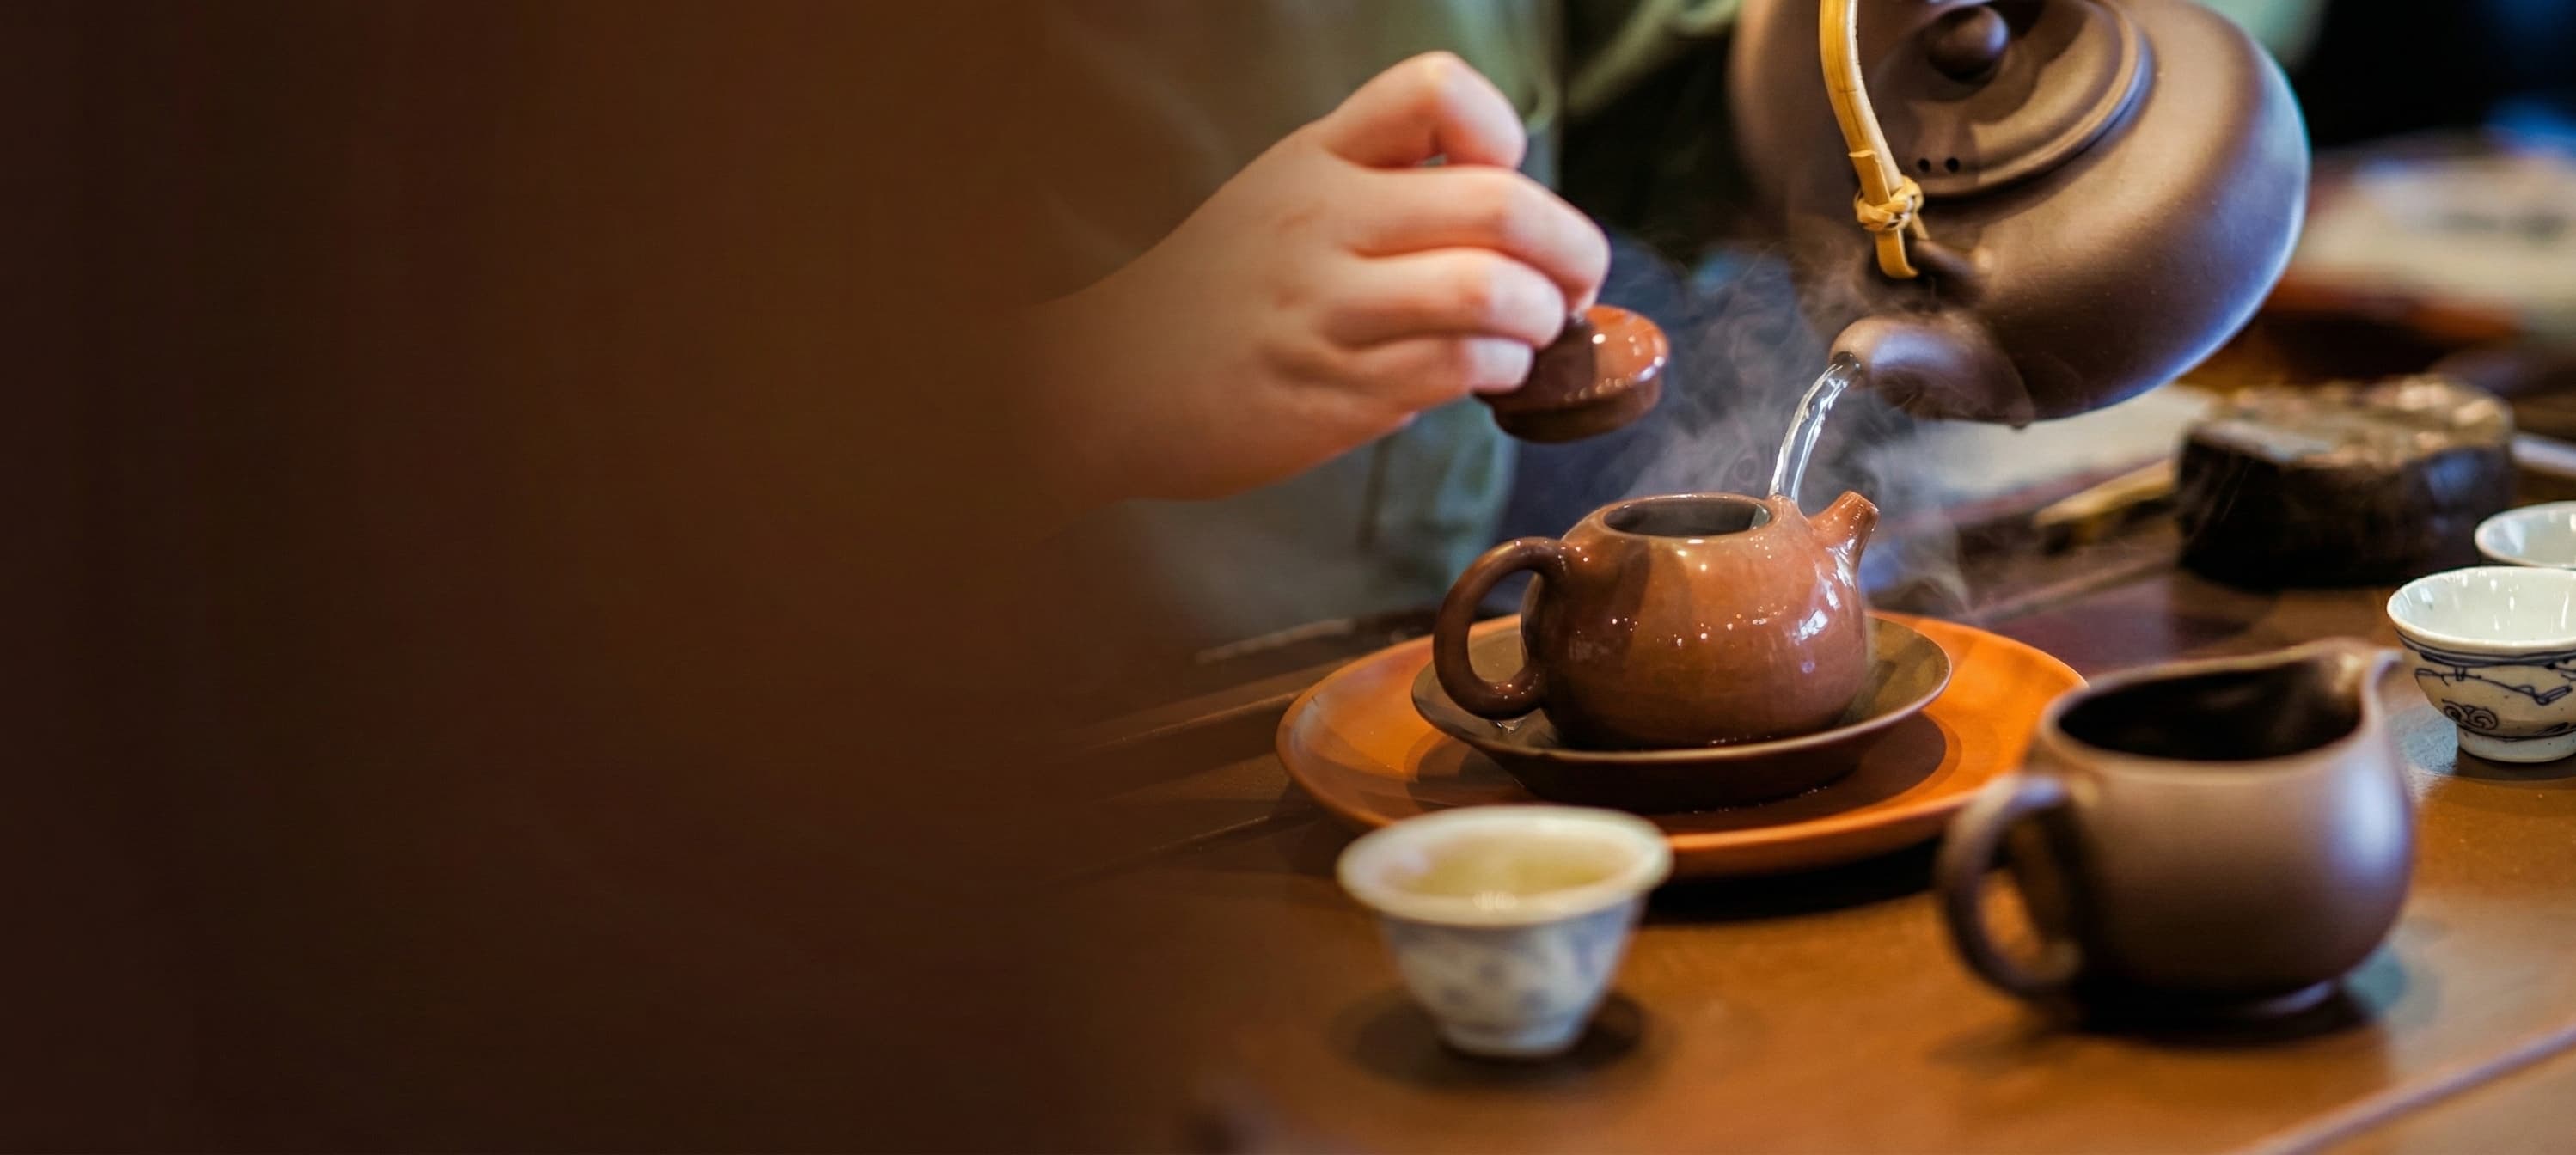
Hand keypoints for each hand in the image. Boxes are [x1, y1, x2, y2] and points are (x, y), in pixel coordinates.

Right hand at [1031, 51, 1611, 505]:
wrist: (1108, 380)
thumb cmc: (1217, 293)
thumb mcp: (1283, 197)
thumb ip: (1383, 188)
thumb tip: (1512, 230)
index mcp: (1318, 157)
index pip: (1436, 91)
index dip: (1503, 132)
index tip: (1508, 179)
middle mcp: (1323, 221)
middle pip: (1500, 204)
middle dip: (1573, 251)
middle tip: (1574, 283)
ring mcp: (1326, 308)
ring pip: (1490, 293)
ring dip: (1539, 321)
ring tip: (1528, 336)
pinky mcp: (1331, 390)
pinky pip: (1454, 368)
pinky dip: (1496, 373)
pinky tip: (1482, 375)